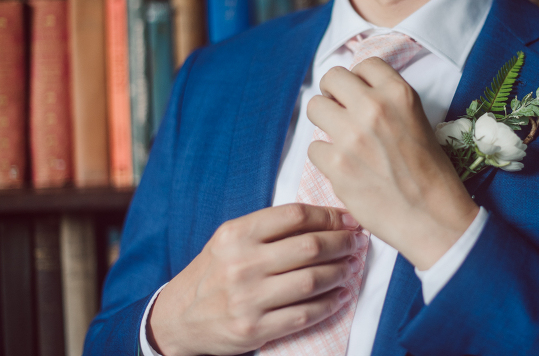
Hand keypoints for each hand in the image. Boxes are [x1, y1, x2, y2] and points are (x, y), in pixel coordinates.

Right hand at [146, 203, 365, 355]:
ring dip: (340, 272)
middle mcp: (242, 263)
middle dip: (342, 243)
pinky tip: (339, 295)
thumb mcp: (231, 239)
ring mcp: (248, 298)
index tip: (348, 220)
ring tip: (351, 267)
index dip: (330, 216)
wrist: (177, 317)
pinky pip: (304, 314)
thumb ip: (270, 228)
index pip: (295, 215)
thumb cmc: (214, 272)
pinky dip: (329, 304)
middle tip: (356, 243)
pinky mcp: (254, 328)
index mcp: (237, 234)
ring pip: (312, 280)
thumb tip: (326, 220)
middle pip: (309, 246)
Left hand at [306, 57, 479, 270]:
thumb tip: (356, 91)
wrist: (432, 216)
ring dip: (325, 122)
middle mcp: (373, 108)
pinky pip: (314, 148)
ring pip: (315, 107)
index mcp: (399, 94)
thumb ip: (389, 101)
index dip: (360, 80)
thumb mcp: (419, 120)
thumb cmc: (430, 172)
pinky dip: (326, 157)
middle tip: (340, 110)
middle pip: (332, 78)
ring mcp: (352, 136)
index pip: (365, 64)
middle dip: (334, 93)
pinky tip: (344, 167)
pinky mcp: (337, 165)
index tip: (360, 93)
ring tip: (340, 138)